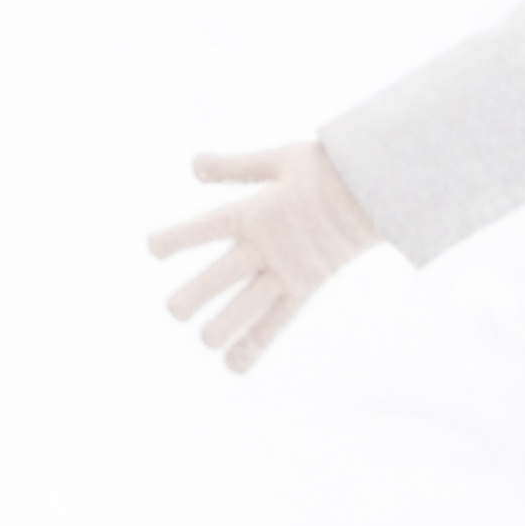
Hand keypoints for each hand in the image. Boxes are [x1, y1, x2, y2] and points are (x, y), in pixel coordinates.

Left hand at [148, 143, 380, 373]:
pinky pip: (277, 322)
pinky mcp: (303, 288)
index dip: (178, 239)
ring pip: (248, 306)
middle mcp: (266, 248)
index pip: (206, 229)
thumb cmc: (323, 170)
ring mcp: (286, 272)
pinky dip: (255, 344)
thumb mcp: (277, 159)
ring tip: (203, 340)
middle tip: (173, 311)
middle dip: (194, 294)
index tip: (152, 249)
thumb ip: (234, 167)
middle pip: (222, 276)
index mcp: (255, 212)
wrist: (372, 192)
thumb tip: (194, 167)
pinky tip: (234, 365)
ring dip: (223, 325)